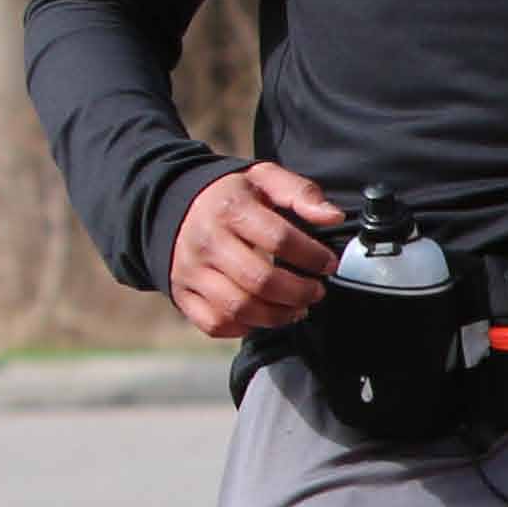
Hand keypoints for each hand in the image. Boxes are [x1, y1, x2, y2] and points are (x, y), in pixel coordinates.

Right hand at [168, 161, 342, 337]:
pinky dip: (243, 328)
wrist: (175, 205)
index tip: (328, 263)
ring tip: (297, 308)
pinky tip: (262, 316)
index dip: (311, 256)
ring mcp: (191, 272)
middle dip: (299, 292)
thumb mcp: (264, 178)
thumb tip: (333, 216)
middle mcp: (207, 243)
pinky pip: (214, 323)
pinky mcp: (182, 294)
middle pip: (260, 281)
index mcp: (230, 209)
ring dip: (277, 316)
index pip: (279, 239)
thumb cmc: (231, 195)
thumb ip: (301, 193)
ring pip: (238, 308)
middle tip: (316, 292)